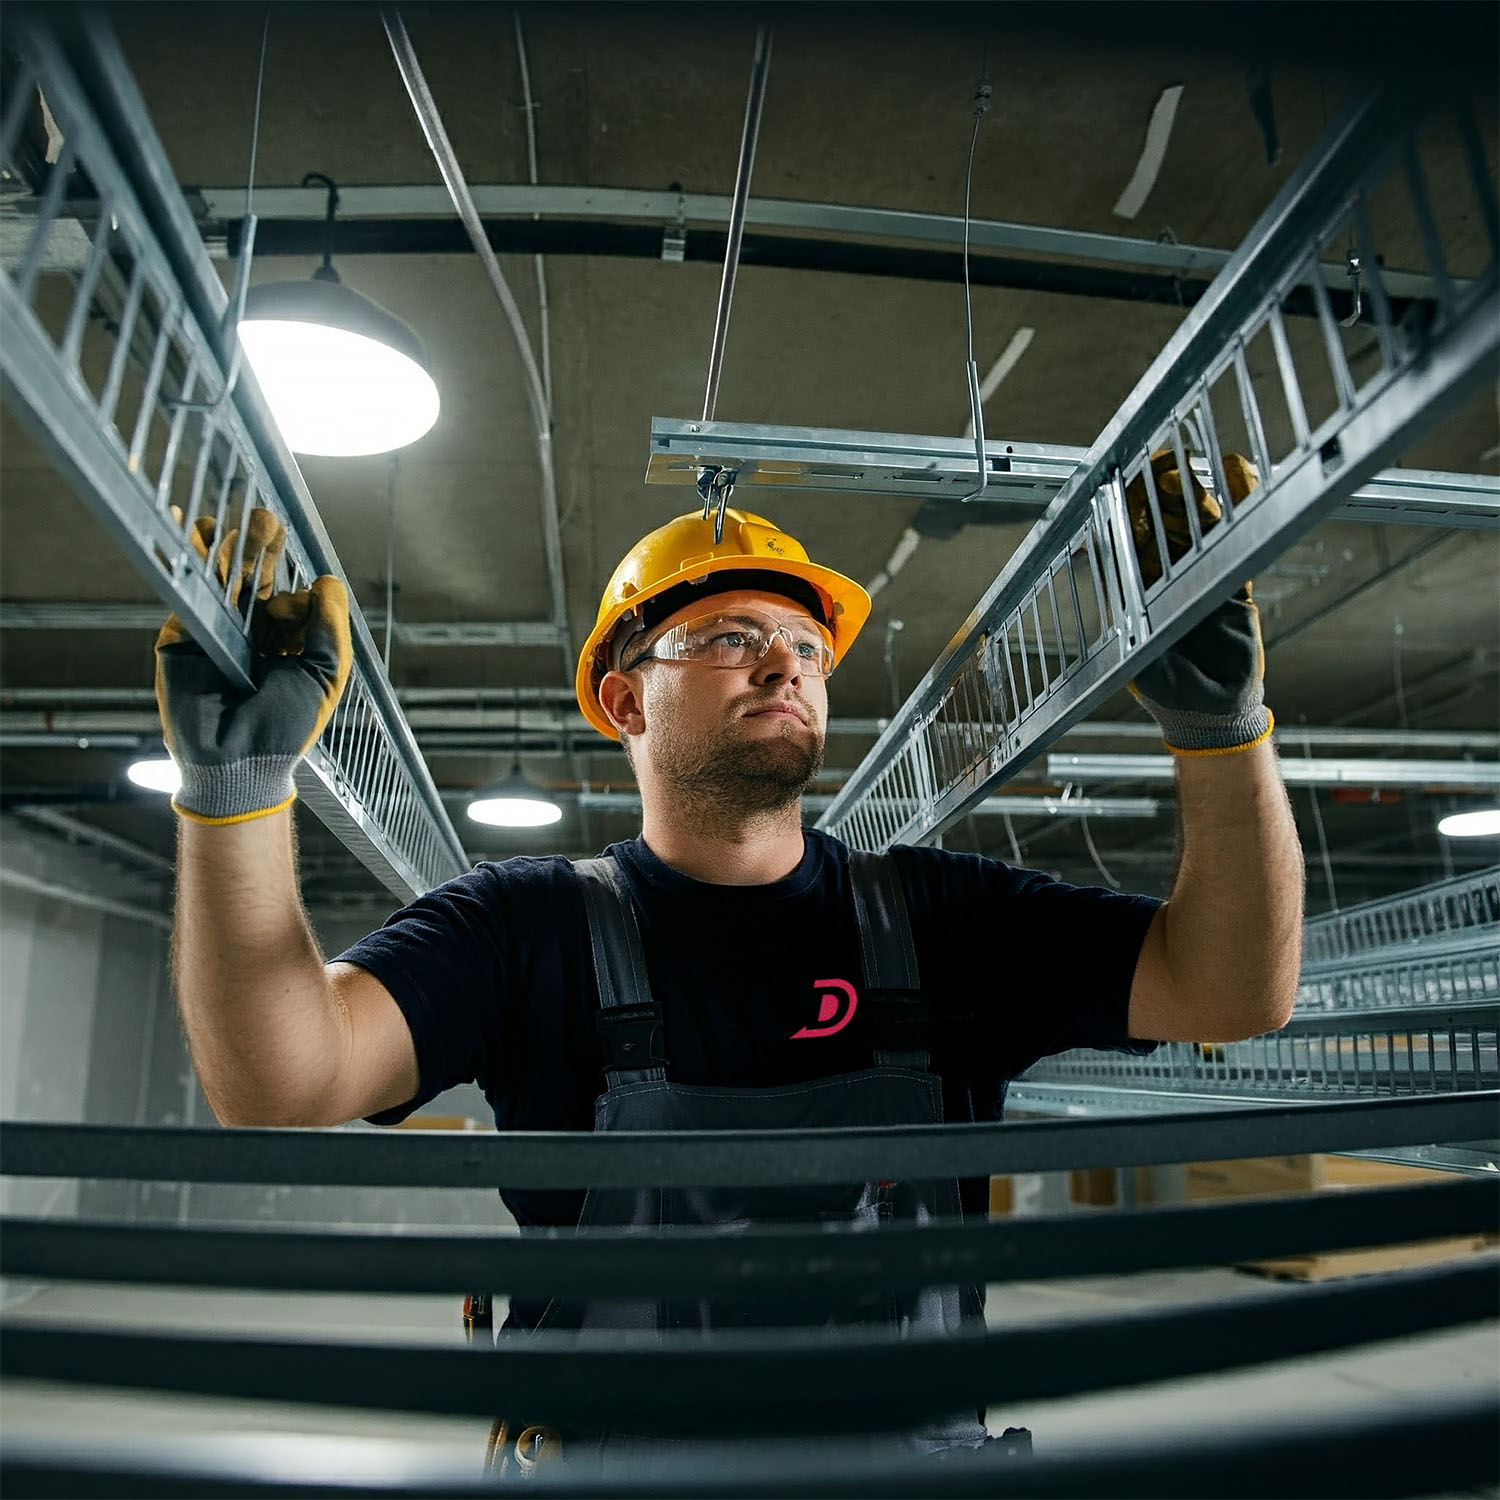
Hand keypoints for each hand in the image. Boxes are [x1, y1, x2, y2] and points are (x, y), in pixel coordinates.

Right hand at [154, 508, 352, 823]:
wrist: (237, 762)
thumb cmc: (287, 727)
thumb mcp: (325, 674)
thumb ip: (330, 627)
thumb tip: (329, 580)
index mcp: (289, 646)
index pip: (293, 601)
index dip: (297, 594)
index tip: (294, 602)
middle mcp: (252, 636)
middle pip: (258, 580)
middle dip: (262, 549)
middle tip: (265, 518)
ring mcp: (216, 634)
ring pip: (224, 580)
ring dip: (230, 548)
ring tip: (238, 520)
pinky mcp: (183, 637)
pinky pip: (189, 592)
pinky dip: (189, 560)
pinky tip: (190, 526)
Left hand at [1125, 450, 1272, 754]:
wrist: (1214, 714)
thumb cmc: (1169, 692)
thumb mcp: (1143, 661)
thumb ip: (1142, 629)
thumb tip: (1128, 594)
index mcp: (1137, 592)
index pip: (1130, 541)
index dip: (1130, 511)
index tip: (1130, 482)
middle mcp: (1168, 579)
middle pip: (1165, 524)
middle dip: (1164, 493)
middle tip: (1166, 464)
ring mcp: (1204, 578)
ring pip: (1201, 528)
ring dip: (1199, 495)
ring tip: (1200, 466)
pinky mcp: (1235, 586)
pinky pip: (1238, 543)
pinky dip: (1239, 510)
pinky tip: (1239, 479)